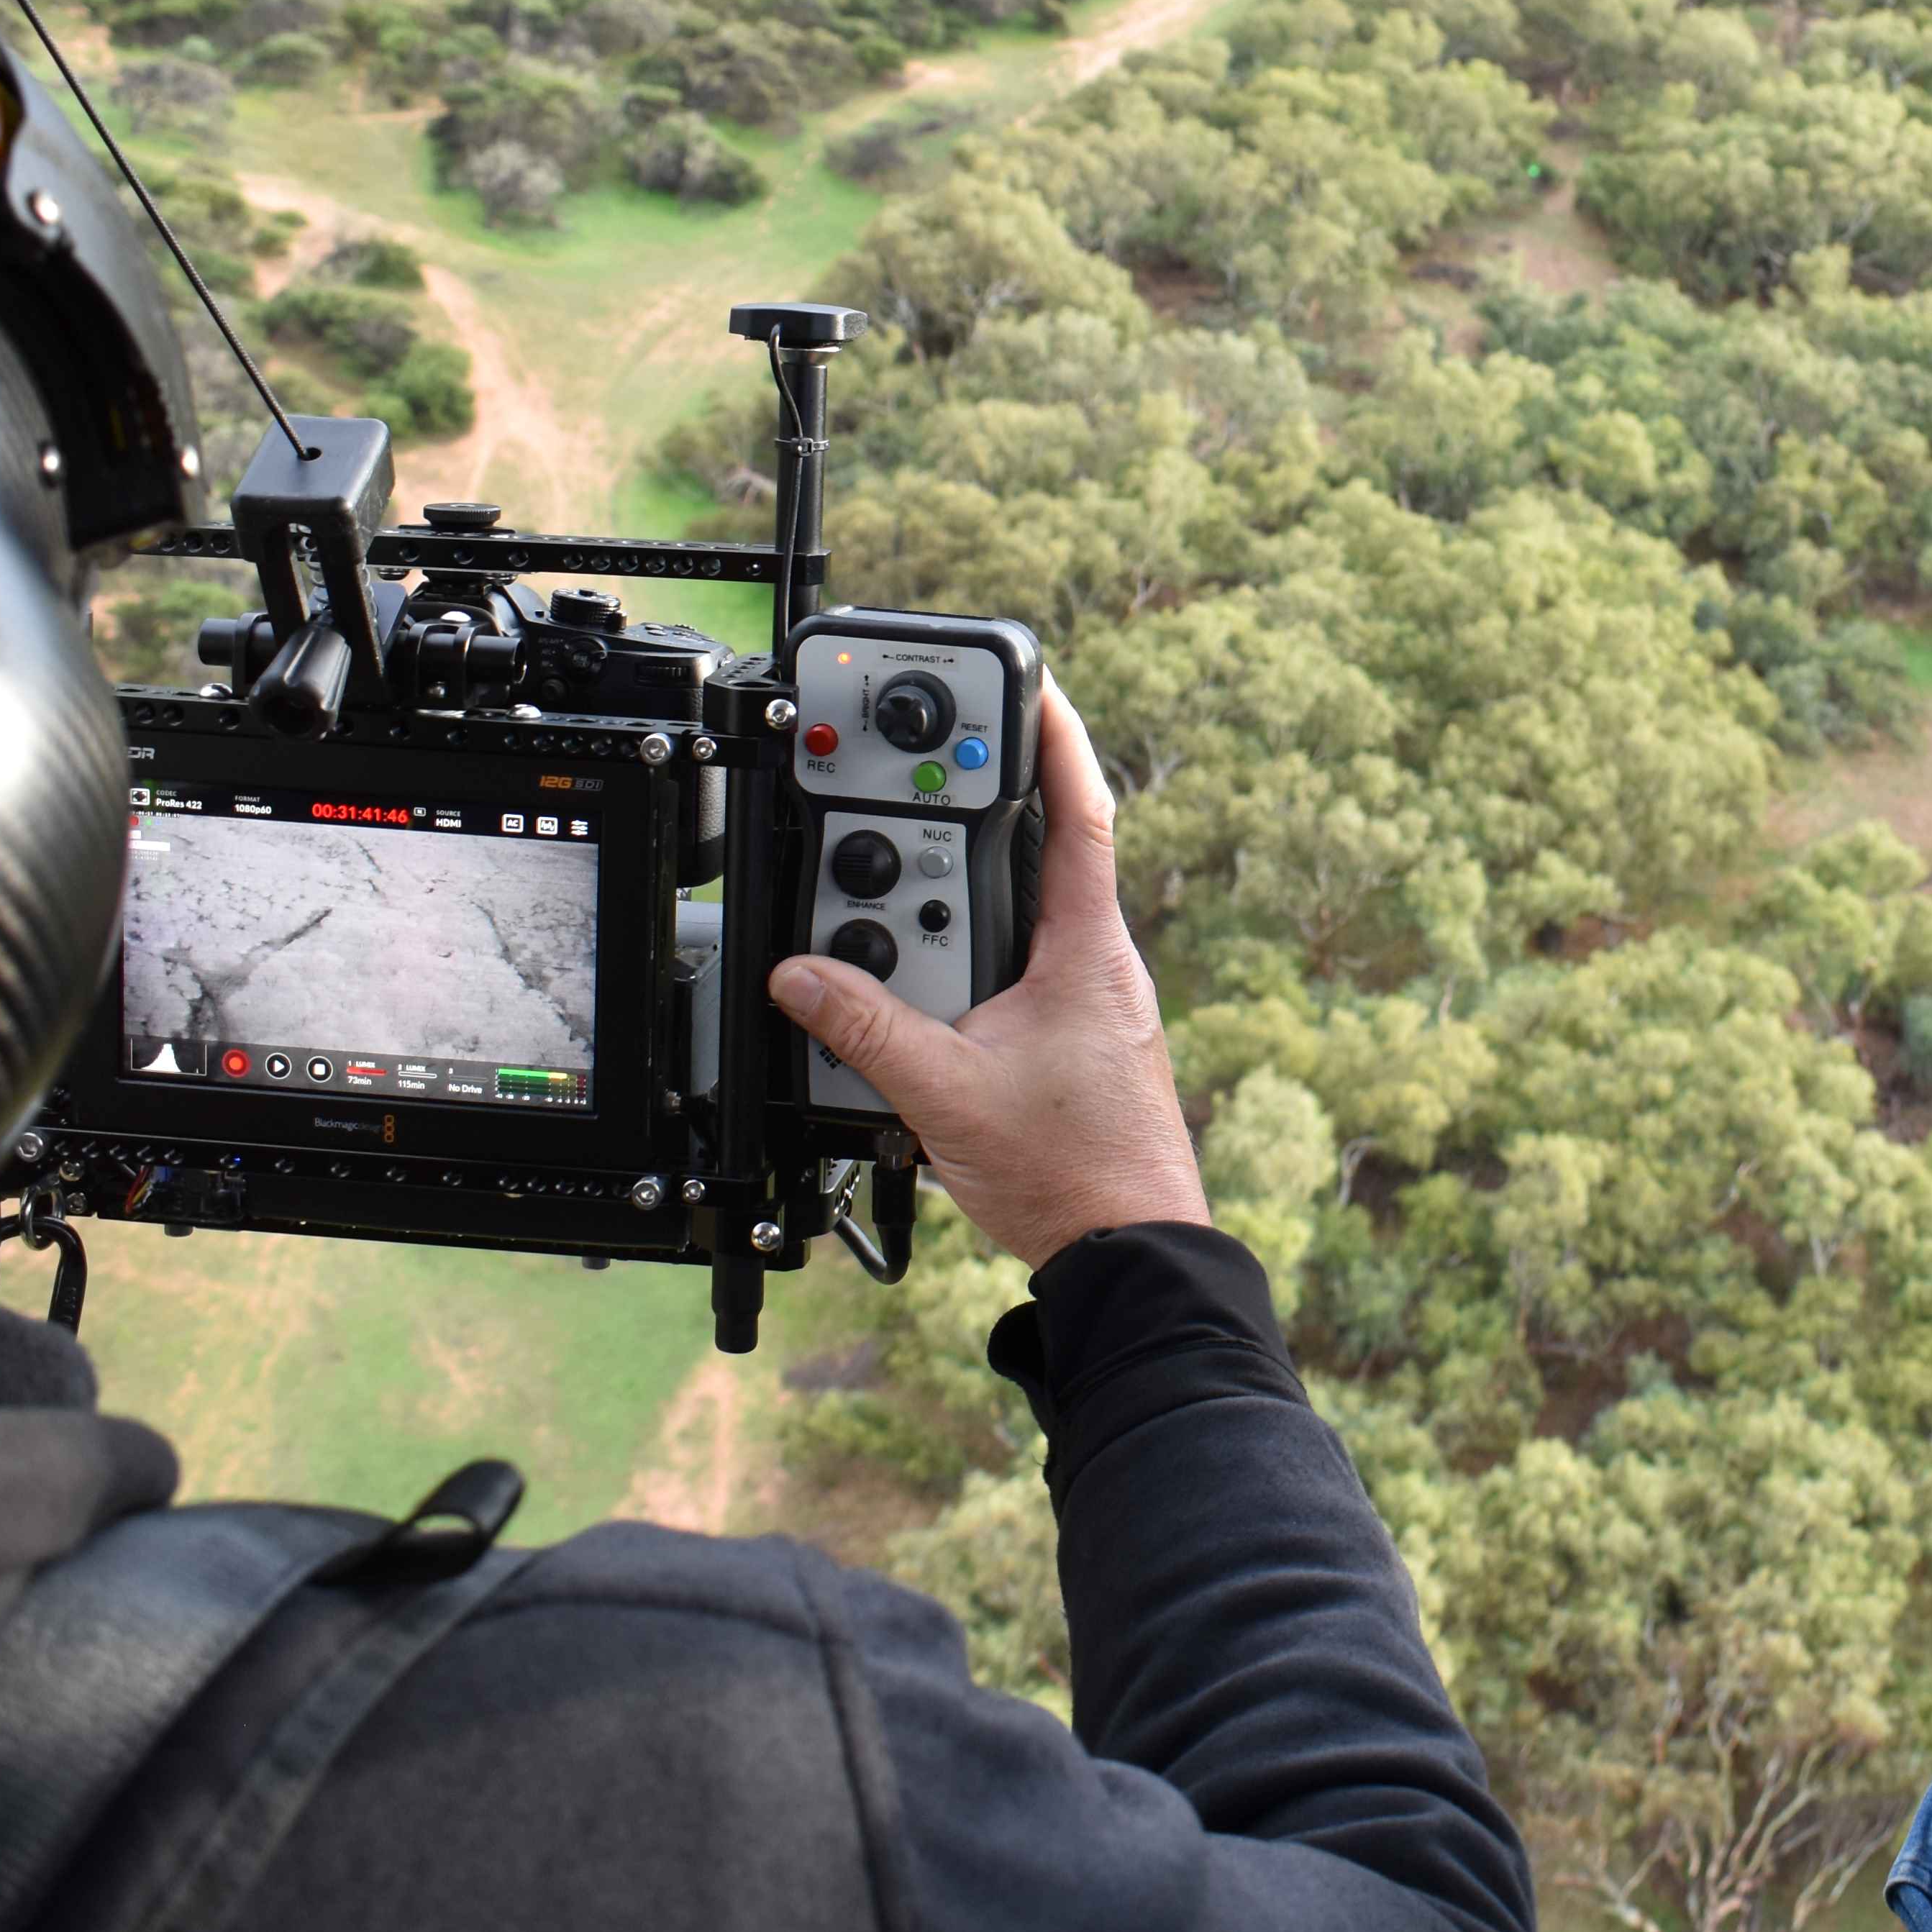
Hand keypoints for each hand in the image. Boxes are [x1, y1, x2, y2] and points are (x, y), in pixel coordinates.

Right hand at [769, 680, 1204, 1272]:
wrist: (1129, 1252)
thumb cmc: (1075, 1174)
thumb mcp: (945, 1093)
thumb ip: (866, 1030)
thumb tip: (802, 980)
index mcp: (1086, 950)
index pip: (1079, 811)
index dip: (1055, 736)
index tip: (1032, 679)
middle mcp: (1097, 965)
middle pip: (1024, 863)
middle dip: (956, 839)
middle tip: (893, 812)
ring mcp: (1090, 1005)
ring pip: (1010, 928)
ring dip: (951, 921)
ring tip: (884, 936)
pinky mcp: (1075, 1044)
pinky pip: (1011, 980)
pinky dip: (964, 974)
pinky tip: (924, 1010)